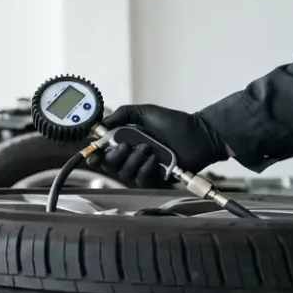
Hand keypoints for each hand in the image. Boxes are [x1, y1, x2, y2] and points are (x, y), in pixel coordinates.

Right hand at [91, 104, 230, 187]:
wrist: (197, 135)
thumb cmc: (173, 123)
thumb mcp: (145, 112)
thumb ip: (122, 114)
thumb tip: (102, 122)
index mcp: (125, 142)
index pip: (103, 154)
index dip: (95, 155)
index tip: (95, 153)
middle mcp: (130, 157)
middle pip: (109, 165)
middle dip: (115, 156)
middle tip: (127, 145)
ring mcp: (142, 169)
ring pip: (124, 174)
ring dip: (133, 161)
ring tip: (148, 149)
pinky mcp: (155, 179)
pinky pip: (141, 180)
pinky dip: (145, 169)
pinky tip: (154, 160)